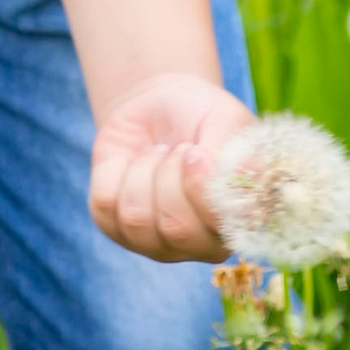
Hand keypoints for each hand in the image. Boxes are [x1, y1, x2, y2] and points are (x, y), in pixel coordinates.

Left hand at [87, 72, 250, 264]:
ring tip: (158, 154)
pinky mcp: (115, 228)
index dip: (201, 188)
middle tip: (178, 149)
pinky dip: (115, 170)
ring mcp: (155, 242)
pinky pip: (105, 205)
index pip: (218, 227)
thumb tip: (244, 175)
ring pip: (136, 219)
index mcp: (235, 223)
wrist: (158, 105)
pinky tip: (133, 162)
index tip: (196, 152)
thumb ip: (233, 153)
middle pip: (175, 229)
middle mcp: (199, 244)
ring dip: (143, 171)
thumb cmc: (202, 116)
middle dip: (169, 176)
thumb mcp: (225, 120)